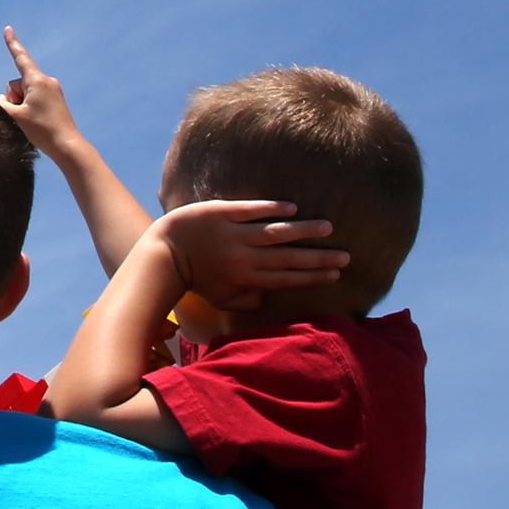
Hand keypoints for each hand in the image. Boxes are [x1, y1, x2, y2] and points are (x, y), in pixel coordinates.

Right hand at [0, 26, 85, 158]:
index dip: (12, 43)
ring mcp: (52, 90)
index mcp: (37, 81)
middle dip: (14, 98)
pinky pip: (34, 98)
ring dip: (21, 105)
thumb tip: (3, 100)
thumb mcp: (15, 116)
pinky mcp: (55, 100)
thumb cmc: (42, 130)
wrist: (67, 146)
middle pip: (17, 84)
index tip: (8, 28)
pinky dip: (30, 108)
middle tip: (24, 116)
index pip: (20, 57)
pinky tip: (37, 122)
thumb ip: (2, 103)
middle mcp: (47, 81)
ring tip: (32, 121)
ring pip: (24, 93)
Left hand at [151, 200, 347, 311]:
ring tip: (327, 227)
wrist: (163, 254)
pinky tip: (292, 208)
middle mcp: (244, 258)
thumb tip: (269, 297)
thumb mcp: (220, 297)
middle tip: (345, 256)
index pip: (286, 278)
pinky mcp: (220, 213)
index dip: (312, 276)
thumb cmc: (194, 278)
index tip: (336, 274)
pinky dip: (270, 209)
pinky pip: (249, 210)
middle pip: (288, 258)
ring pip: (274, 233)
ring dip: (302, 231)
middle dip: (318, 258)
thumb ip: (246, 300)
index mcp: (246, 278)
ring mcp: (233, 234)